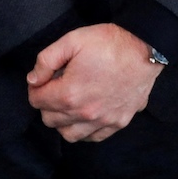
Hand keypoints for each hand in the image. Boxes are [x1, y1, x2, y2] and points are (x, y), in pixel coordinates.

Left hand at [25, 23, 160, 142]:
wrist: (145, 48)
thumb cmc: (108, 43)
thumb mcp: (72, 41)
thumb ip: (46, 61)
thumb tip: (32, 80)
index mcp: (69, 94)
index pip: (37, 101)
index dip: (35, 88)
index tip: (42, 80)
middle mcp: (84, 113)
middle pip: (50, 120)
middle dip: (47, 104)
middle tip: (55, 89)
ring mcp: (103, 120)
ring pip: (69, 135)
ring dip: (63, 122)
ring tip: (68, 105)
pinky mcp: (119, 122)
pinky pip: (94, 137)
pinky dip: (85, 131)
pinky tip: (86, 116)